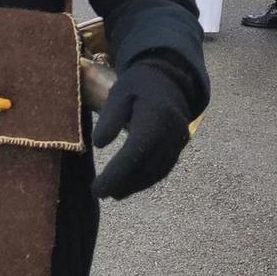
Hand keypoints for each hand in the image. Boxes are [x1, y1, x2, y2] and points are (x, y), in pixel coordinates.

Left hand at [92, 60, 193, 200]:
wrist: (169, 83)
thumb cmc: (138, 87)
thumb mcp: (119, 93)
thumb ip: (110, 117)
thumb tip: (100, 144)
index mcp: (156, 116)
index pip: (136, 151)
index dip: (117, 173)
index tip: (98, 188)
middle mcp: (172, 132)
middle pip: (146, 166)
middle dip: (123, 183)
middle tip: (99, 192)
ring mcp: (179, 142)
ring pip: (156, 172)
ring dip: (134, 186)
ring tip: (111, 192)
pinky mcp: (179, 149)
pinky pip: (162, 170)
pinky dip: (145, 180)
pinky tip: (128, 186)